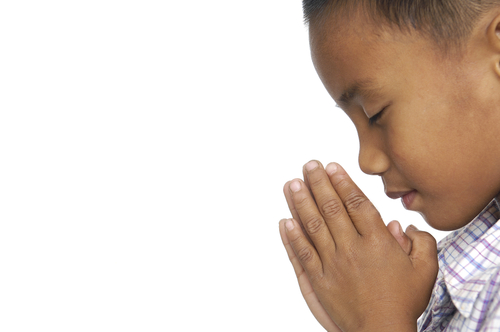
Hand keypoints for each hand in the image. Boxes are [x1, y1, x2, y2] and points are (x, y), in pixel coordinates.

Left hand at [279, 161, 437, 331]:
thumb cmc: (403, 303)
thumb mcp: (425, 270)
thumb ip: (421, 242)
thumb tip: (402, 224)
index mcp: (377, 242)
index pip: (356, 204)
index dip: (342, 182)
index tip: (331, 167)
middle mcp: (352, 248)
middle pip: (331, 208)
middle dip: (318, 183)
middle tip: (308, 165)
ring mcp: (333, 263)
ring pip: (313, 226)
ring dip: (300, 203)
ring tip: (291, 184)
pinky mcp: (319, 279)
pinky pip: (302, 253)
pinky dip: (292, 236)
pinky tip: (284, 221)